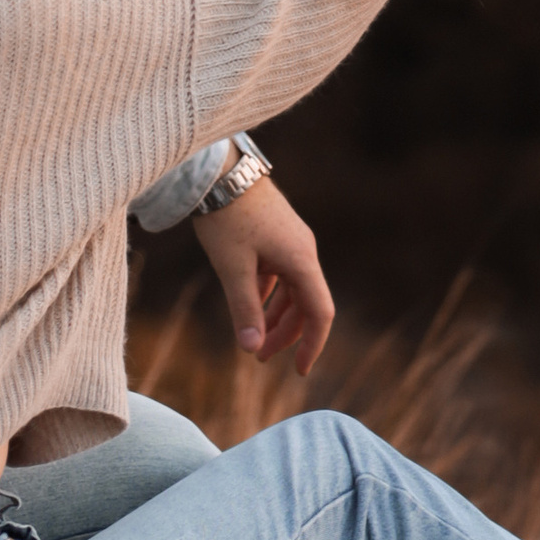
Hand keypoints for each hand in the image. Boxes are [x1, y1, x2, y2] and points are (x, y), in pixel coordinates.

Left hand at [192, 172, 334, 377]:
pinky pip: (280, 273)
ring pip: (291, 290)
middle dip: (285, 334)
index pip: (320, 312)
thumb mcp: (233, 267)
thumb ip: (244, 309)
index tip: (299, 370)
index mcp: (301, 259)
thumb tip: (251, 348)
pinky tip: (249, 303)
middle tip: (259, 356)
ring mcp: (290, 241)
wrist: (219, 170)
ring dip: (275, 316)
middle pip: (305, 304)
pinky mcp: (276, 234)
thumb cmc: (227, 216)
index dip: (313, 345)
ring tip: (252, 336)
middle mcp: (303, 250)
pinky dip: (268, 294)